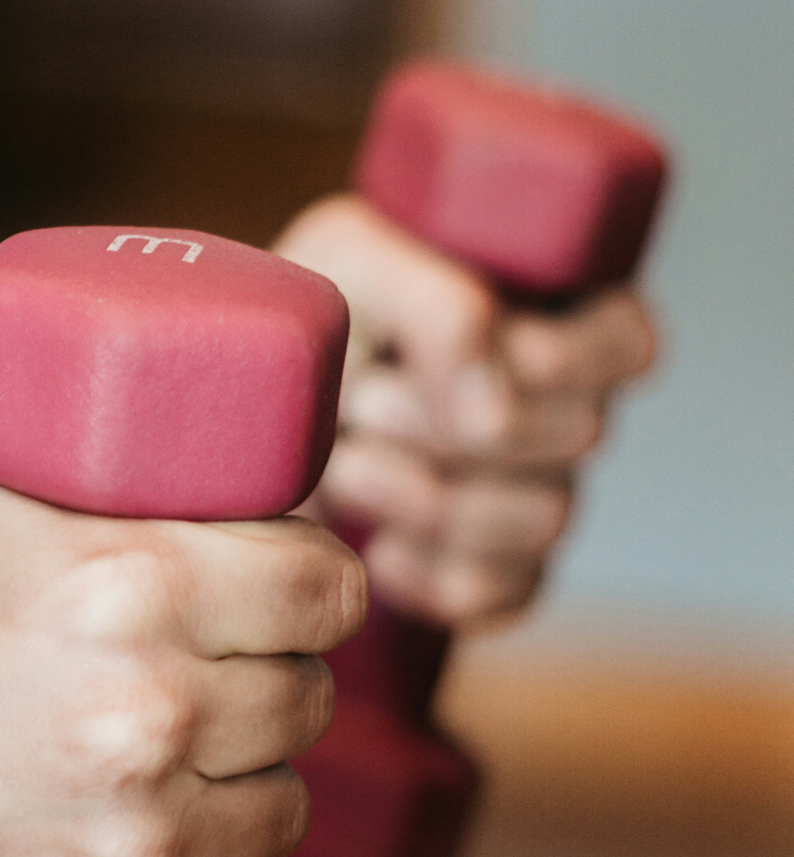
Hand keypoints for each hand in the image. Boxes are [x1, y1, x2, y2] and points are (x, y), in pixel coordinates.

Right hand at [0, 431, 363, 856]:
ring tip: (134, 781)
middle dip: (257, 690)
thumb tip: (175, 360)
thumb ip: (69, 417)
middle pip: (308, 700)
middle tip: (178, 693)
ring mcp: (141, 851)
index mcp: (128, 585)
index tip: (270, 607)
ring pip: (278, 814)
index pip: (326, 588)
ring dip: (231, 795)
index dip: (303, 593)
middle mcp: (149, 718)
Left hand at [274, 195, 657, 625]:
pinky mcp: (489, 571)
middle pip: (579, 434)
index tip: (459, 353)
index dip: (557, 358)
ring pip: (544, 519)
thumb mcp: (349, 262)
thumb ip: (439, 308)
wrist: (229, 419)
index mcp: (552, 312)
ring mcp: (530, 494)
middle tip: (361, 405)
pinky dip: (425, 574)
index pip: (627, 346)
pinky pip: (500, 594)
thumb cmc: (301, 322)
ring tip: (343, 465)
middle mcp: (559, 407)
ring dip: (425, 495)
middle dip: (450, 423)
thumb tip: (497, 413)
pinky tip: (371, 545)